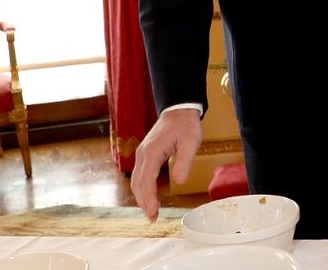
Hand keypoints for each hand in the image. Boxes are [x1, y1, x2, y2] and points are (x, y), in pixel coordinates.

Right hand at [130, 107, 202, 221]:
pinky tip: (149, 196)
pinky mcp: (145, 154)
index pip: (146, 181)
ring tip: (151, 212)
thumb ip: (184, 162)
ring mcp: (142, 153)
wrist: (179, 110)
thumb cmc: (186, 125)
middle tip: (153, 218)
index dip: (149, 199)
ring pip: (136, 180)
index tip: (154, 213)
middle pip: (138, 183)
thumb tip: (180, 182)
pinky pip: (139, 174)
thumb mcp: (191, 143)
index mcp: (152, 152)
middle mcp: (143, 154)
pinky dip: (142, 188)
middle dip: (144, 202)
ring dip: (141, 197)